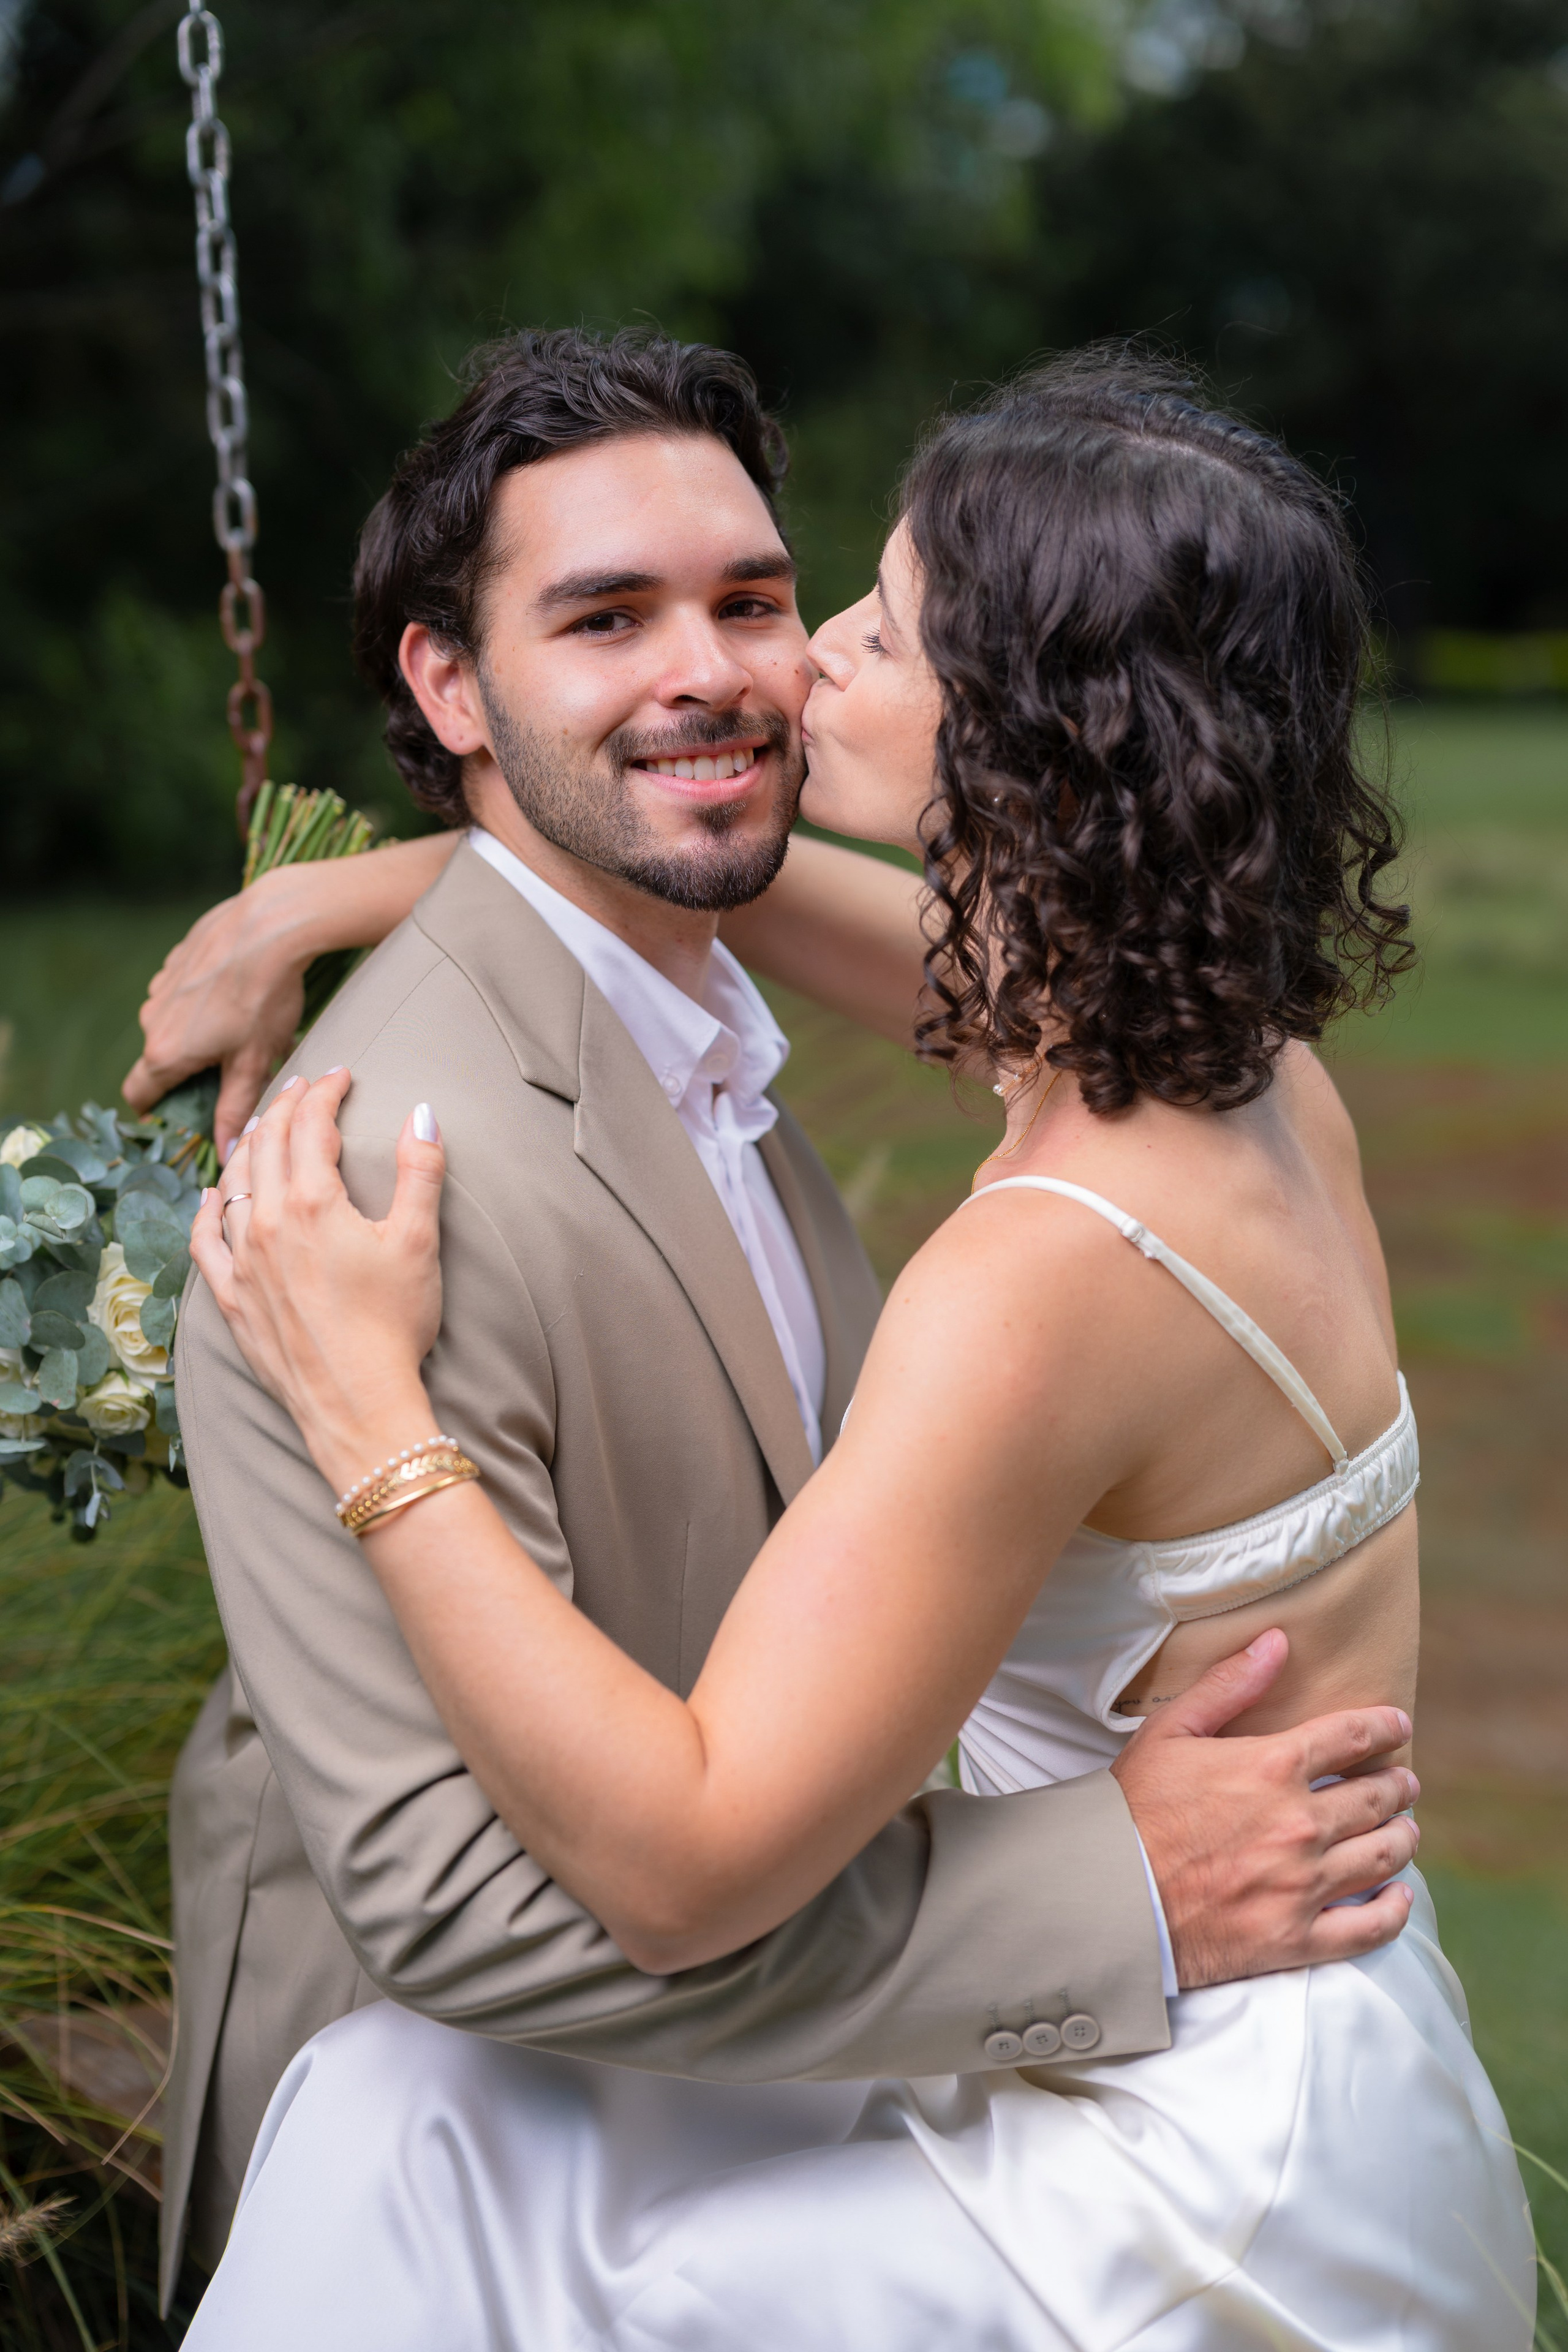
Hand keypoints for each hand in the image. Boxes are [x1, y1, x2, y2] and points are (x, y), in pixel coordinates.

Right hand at [123, 872, 311, 1160]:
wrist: (270, 926)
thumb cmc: (265, 998)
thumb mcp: (254, 1062)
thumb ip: (236, 1108)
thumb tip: (226, 1150)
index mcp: (165, 1052)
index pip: (138, 1094)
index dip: (154, 1108)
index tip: (178, 1110)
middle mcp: (152, 1018)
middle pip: (160, 1058)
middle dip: (190, 1068)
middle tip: (232, 1069)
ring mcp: (161, 984)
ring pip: (173, 1021)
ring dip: (199, 1031)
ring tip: (244, 1025)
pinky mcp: (177, 957)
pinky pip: (184, 990)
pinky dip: (204, 998)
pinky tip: (240, 989)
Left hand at [188, 1068, 446, 1489]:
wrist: (357, 1403)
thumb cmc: (395, 1325)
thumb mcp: (419, 1241)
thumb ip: (420, 1171)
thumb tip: (422, 1113)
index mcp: (314, 1202)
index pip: (312, 1125)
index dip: (326, 1091)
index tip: (342, 1075)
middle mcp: (268, 1223)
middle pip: (267, 1144)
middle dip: (286, 1106)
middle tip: (304, 1087)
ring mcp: (243, 1261)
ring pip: (234, 1184)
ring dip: (249, 1146)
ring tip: (264, 1127)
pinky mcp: (232, 1298)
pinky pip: (206, 1240)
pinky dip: (208, 1208)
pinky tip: (214, 1195)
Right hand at [1111, 1629, 1418, 1988]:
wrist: (1108, 1893)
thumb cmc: (1133, 1806)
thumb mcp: (1170, 1730)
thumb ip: (1229, 1685)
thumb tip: (1277, 1642)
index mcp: (1272, 1767)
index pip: (1352, 1736)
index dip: (1383, 1727)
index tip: (1398, 1726)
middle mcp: (1300, 1824)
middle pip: (1377, 1798)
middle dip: (1397, 1785)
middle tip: (1404, 1783)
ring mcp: (1304, 1885)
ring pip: (1383, 1856)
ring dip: (1402, 1838)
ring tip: (1404, 1831)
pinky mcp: (1298, 1938)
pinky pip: (1370, 1928)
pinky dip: (1394, 1911)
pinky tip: (1399, 1896)